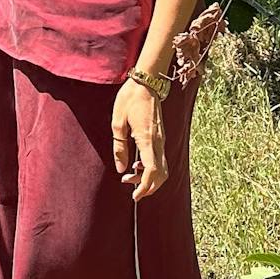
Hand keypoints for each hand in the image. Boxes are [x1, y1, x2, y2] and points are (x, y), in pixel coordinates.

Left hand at [111, 78, 167, 200]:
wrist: (146, 83)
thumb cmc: (129, 99)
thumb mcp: (117, 123)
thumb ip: (119, 147)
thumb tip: (121, 169)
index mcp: (147, 139)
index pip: (152, 171)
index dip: (145, 187)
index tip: (135, 195)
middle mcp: (158, 142)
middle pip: (161, 174)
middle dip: (148, 187)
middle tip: (131, 190)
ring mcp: (161, 139)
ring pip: (162, 168)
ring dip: (149, 178)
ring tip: (130, 176)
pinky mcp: (160, 136)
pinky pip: (160, 158)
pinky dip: (151, 168)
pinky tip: (137, 164)